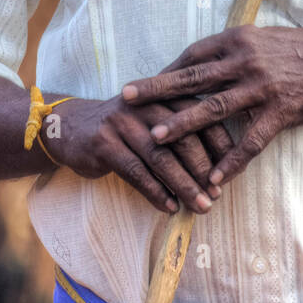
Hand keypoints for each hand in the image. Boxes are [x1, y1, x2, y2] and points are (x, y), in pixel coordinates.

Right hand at [46, 94, 233, 214]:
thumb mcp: (154, 122)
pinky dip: (155, 192)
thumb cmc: (125, 130)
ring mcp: (123, 122)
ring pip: (161, 157)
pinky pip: (135, 171)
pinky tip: (170, 207)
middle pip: (184, 138)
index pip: (201, 117)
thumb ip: (183, 132)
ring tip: (201, 206)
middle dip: (204, 170)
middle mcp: (146, 104)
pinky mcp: (104, 142)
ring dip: (184, 185)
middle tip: (217, 195)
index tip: (231, 172)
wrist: (72, 128)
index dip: (219, 145)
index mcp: (164, 95)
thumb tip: (222, 166)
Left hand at [121, 26, 302, 188]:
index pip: (193, 55)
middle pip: (192, 77)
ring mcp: (263, 86)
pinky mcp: (281, 110)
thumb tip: (208, 63)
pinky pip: (250, 140)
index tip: (143, 83)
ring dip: (183, 124)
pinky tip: (215, 179)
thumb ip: (237, 51)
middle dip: (157, 88)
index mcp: (239, 39)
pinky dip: (231, 160)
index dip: (167, 70)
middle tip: (126, 98)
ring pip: (214, 108)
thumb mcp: (266, 40)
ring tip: (156, 138)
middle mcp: (246, 59)